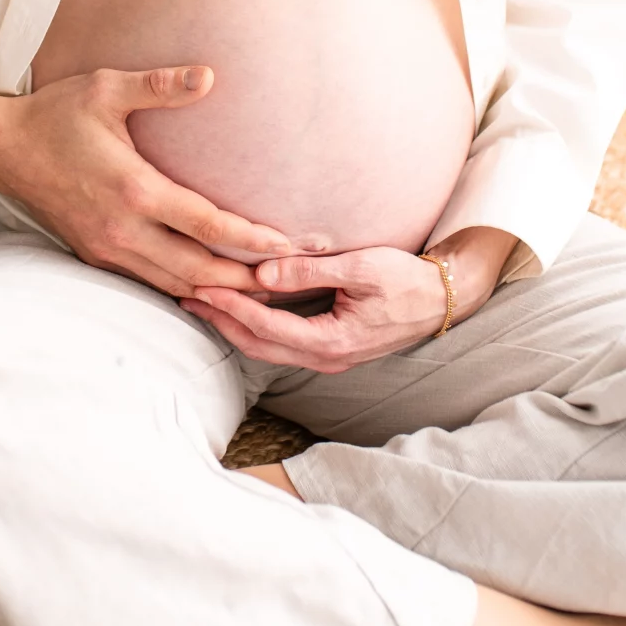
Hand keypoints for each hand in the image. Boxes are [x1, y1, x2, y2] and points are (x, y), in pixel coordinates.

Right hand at [0, 67, 325, 299]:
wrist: (4, 149)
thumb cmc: (57, 114)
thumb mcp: (106, 89)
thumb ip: (160, 86)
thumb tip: (209, 76)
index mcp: (133, 189)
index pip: (206, 225)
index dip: (251, 239)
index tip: (287, 245)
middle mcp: (123, 229)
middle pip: (198, 270)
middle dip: (245, 280)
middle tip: (287, 281)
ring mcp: (109, 248)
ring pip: (176, 285)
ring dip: (218, 291)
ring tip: (259, 291)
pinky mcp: (99, 255)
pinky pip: (152, 282)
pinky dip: (186, 289)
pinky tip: (210, 287)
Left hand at [183, 226, 517, 373]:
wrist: (442, 298)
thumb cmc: (407, 279)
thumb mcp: (362, 267)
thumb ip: (311, 271)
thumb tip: (263, 274)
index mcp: (332, 342)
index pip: (266, 326)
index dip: (230, 306)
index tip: (200, 286)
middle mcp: (326, 358)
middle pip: (257, 344)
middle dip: (219, 321)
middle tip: (184, 295)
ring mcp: (327, 357)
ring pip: (266, 347)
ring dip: (232, 325)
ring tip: (201, 302)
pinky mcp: (329, 347)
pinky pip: (280, 342)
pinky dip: (253, 326)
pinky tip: (238, 307)